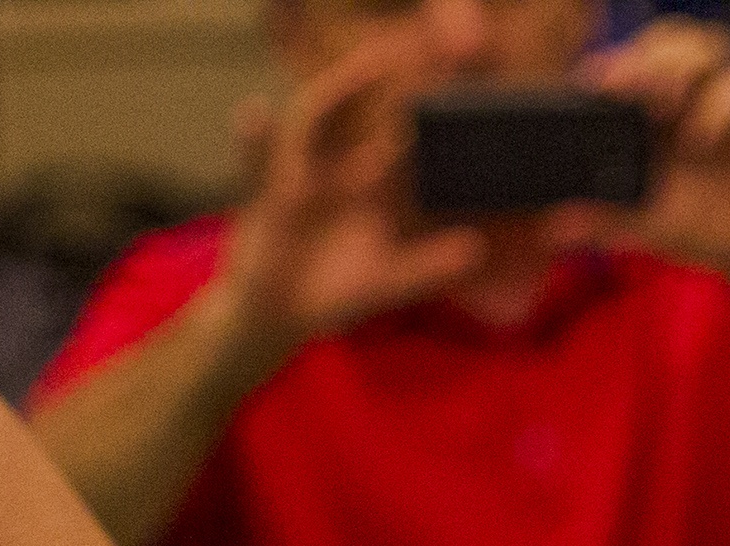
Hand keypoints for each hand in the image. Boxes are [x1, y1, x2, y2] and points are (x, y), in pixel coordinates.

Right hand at [217, 26, 489, 347]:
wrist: (280, 316)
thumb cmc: (335, 295)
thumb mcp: (386, 283)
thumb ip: (429, 267)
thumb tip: (476, 248)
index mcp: (377, 192)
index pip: (405, 145)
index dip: (426, 117)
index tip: (453, 86)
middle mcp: (343, 172)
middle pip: (364, 115)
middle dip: (385, 82)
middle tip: (410, 45)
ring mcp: (305, 173)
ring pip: (318, 119)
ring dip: (337, 89)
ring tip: (360, 63)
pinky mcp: (268, 188)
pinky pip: (257, 159)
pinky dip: (253, 138)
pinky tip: (254, 113)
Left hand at [584, 16, 729, 283]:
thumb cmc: (698, 225)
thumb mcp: (645, 225)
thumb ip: (604, 221)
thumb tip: (556, 228)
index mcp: (657, 107)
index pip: (635, 59)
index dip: (615, 61)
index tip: (594, 83)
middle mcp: (693, 92)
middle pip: (671, 37)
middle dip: (646, 55)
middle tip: (625, 88)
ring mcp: (727, 97)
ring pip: (709, 44)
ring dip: (681, 64)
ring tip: (664, 103)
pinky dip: (722, 106)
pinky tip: (701, 139)